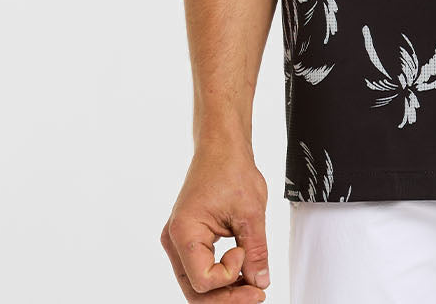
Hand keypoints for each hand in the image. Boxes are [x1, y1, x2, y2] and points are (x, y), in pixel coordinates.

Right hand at [160, 142, 269, 301]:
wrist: (221, 147)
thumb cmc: (231, 168)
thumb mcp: (251, 212)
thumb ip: (256, 251)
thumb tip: (261, 283)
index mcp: (184, 232)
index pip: (202, 281)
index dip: (229, 277)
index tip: (245, 254)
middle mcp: (174, 240)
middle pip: (195, 291)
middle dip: (227, 297)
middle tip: (257, 294)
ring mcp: (179, 241)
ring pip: (196, 284)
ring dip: (224, 289)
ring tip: (252, 285)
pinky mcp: (187, 239)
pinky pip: (199, 268)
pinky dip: (220, 276)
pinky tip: (241, 272)